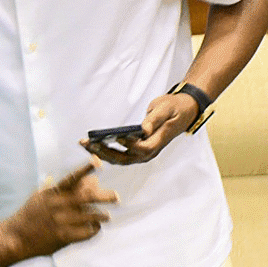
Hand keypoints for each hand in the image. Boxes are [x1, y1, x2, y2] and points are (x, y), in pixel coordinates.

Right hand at [2, 159, 117, 256]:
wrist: (15, 237)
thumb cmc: (29, 215)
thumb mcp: (39, 196)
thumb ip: (56, 188)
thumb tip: (71, 181)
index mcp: (52, 193)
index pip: (72, 178)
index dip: (86, 169)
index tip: (99, 162)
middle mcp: (58, 205)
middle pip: (86, 197)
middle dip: (104, 196)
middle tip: (116, 196)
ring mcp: (60, 222)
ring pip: (90, 216)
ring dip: (102, 215)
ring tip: (107, 216)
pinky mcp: (62, 237)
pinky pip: (86, 233)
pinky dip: (93, 230)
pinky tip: (95, 228)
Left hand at [80, 93, 197, 164]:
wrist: (183, 111)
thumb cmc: (174, 107)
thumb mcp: (166, 108)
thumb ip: (154, 119)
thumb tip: (143, 129)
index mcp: (158, 142)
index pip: (141, 148)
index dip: (128, 144)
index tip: (115, 135)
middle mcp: (150, 152)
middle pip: (125, 158)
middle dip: (106, 152)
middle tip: (89, 144)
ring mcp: (143, 154)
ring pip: (120, 159)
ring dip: (101, 154)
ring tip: (85, 145)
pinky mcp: (136, 151)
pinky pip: (119, 155)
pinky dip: (105, 152)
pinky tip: (92, 145)